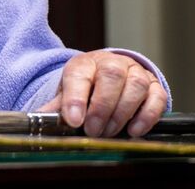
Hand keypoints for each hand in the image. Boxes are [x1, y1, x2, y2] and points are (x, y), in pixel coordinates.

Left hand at [37, 50, 167, 137]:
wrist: (110, 74)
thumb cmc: (88, 86)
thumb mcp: (68, 93)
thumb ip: (56, 108)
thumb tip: (37, 121)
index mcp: (84, 63)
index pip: (79, 75)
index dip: (75, 98)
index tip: (73, 120)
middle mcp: (112, 63)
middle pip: (111, 77)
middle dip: (101, 108)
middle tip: (93, 131)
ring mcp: (135, 72)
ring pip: (135, 86)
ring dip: (122, 113)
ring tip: (110, 132)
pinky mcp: (154, 85)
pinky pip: (157, 97)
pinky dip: (147, 116)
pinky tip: (134, 131)